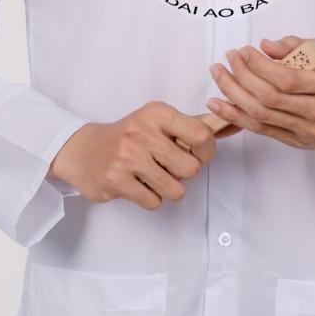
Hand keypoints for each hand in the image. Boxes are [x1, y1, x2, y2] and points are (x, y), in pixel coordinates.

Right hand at [46, 103, 239, 208]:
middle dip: (184, 173)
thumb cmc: (128, 136)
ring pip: (175, 190)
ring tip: (151, 176)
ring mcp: (128, 157)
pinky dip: (150, 198)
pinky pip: (154, 202)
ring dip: (167, 188)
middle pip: (191, 169)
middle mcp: (142, 132)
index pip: (202, 135)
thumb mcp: (157, 121)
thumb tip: (233, 124)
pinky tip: (136, 184)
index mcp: (157, 113)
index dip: (207, 151)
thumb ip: (192, 125)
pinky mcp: (116, 181)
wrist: (81, 150)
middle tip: (168, 166)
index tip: (198, 154)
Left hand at [206, 35, 314, 149]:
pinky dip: (236, 116)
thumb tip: (265, 46)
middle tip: (228, 59)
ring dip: (233, 94)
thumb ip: (294, 46)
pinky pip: (261, 130)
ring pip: (262, 116)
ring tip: (218, 74)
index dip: (261, 66)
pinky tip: (218, 103)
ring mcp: (310, 132)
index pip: (289, 79)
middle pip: (271, 98)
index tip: (244, 51)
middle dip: (242, 76)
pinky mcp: (297, 143)